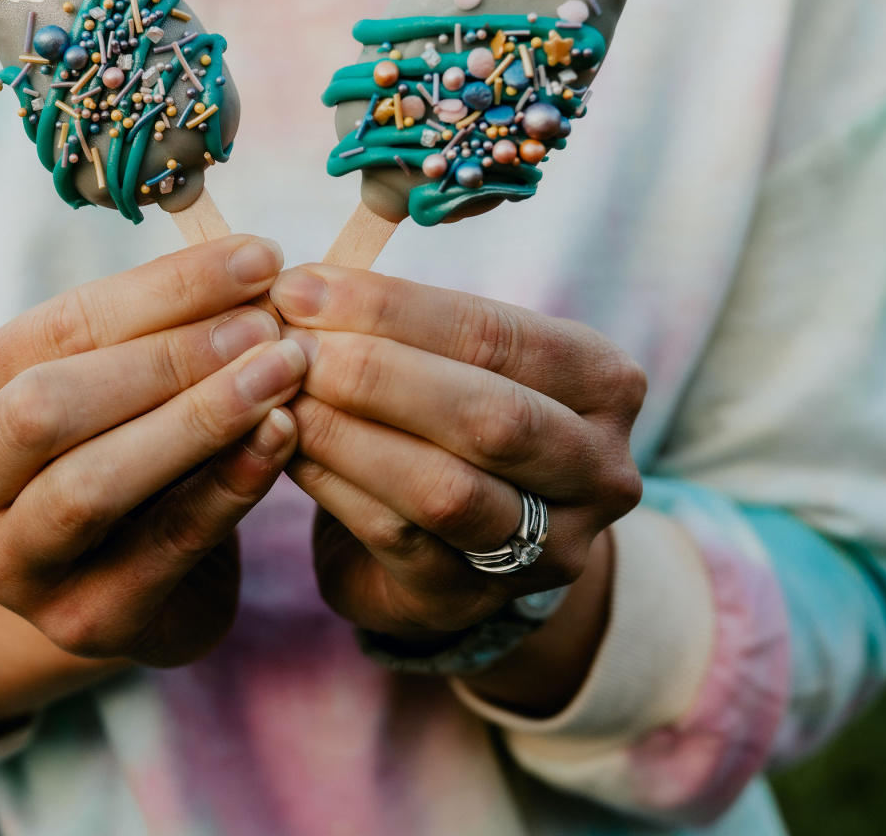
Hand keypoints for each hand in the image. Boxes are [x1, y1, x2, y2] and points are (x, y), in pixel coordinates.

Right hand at [0, 235, 305, 694]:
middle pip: (45, 406)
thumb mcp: (122, 392)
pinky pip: (161, 548)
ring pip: (89, 485)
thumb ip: (162, 339)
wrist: (121, 593)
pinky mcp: (85, 622)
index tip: (256, 257)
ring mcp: (18, 566)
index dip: (161, 289)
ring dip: (195, 418)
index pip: (56, 327)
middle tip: (266, 323)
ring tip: (282, 371)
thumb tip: (252, 268)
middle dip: (166, 355)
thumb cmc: (129, 462)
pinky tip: (282, 439)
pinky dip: (226, 487)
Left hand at [270, 265, 644, 662]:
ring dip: (348, 435)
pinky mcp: (473, 598)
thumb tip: (300, 287)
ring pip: (445, 489)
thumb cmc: (449, 418)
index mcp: (604, 382)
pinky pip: (397, 538)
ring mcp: (547, 547)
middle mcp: (598, 469)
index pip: (498, 334)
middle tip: (290, 347)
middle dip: (376, 375)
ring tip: (281, 396)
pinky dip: (333, 486)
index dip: (393, 309)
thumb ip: (401, 324)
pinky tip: (285, 447)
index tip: (303, 287)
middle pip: (488, 417)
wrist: (459, 540)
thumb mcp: (456, 360)